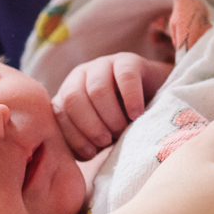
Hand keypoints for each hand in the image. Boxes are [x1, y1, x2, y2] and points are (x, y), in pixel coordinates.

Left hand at [53, 52, 173, 158]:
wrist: (153, 103)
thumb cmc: (120, 124)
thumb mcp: (98, 135)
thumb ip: (82, 142)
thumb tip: (75, 153)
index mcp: (67, 93)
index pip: (59, 113)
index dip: (74, 136)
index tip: (92, 152)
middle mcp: (80, 75)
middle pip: (72, 98)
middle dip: (90, 125)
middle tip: (108, 140)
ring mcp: (103, 64)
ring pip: (97, 89)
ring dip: (111, 116)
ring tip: (123, 129)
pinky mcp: (128, 60)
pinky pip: (125, 77)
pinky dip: (131, 100)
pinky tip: (137, 114)